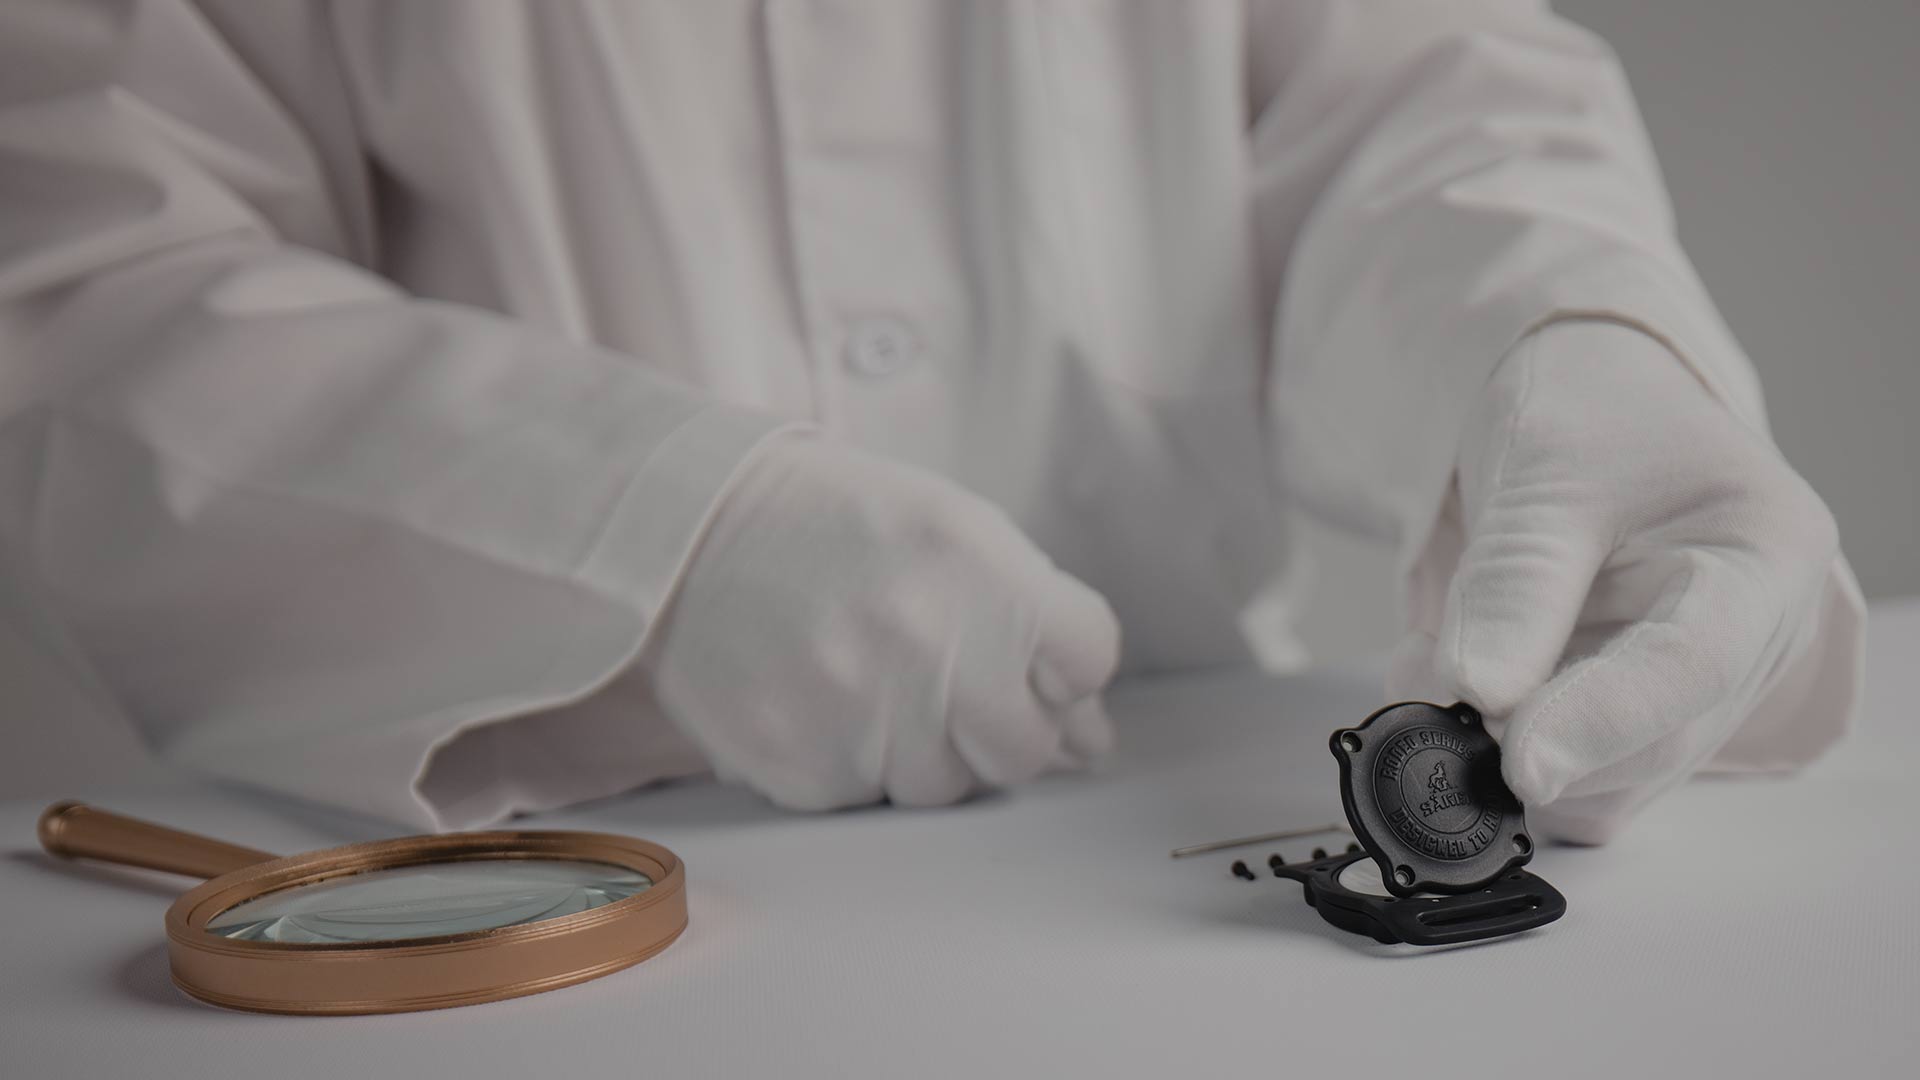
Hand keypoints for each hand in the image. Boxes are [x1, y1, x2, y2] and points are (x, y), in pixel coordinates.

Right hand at [643, 436, 1120, 810]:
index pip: (1089, 658)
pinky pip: (869, 797)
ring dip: (927, 747)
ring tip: (873, 682)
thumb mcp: (951, 529)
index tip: (1024, 650)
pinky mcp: (809, 772)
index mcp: (982, 574)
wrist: (685, 533)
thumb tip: (1092, 735)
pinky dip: (857, 759)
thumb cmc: (834, 525)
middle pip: (1027, 745)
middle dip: (1002, 721)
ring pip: (947, 784)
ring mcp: (867, 721)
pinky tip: (822, 700)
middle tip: (948, 682)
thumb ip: (1033, 620)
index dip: (1061, 660)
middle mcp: (931, 651)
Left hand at [1390, 320, 1839, 841]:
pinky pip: (1579, 778)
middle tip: (1429, 687)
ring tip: (1433, 662)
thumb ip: (1515, 584)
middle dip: (1533, 737)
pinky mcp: (1645, 721)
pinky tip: (1463, 688)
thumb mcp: (1542, 472)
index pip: (1691, 665)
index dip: (1598, 721)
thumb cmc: (1587, 416)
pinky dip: (1506, 753)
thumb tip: (1477, 693)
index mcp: (1765, 554)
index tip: (1516, 761)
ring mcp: (1705, 692)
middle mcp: (1757, 640)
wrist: (1586, 409)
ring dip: (1507, 749)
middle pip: (1655, 742)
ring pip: (1612, 780)